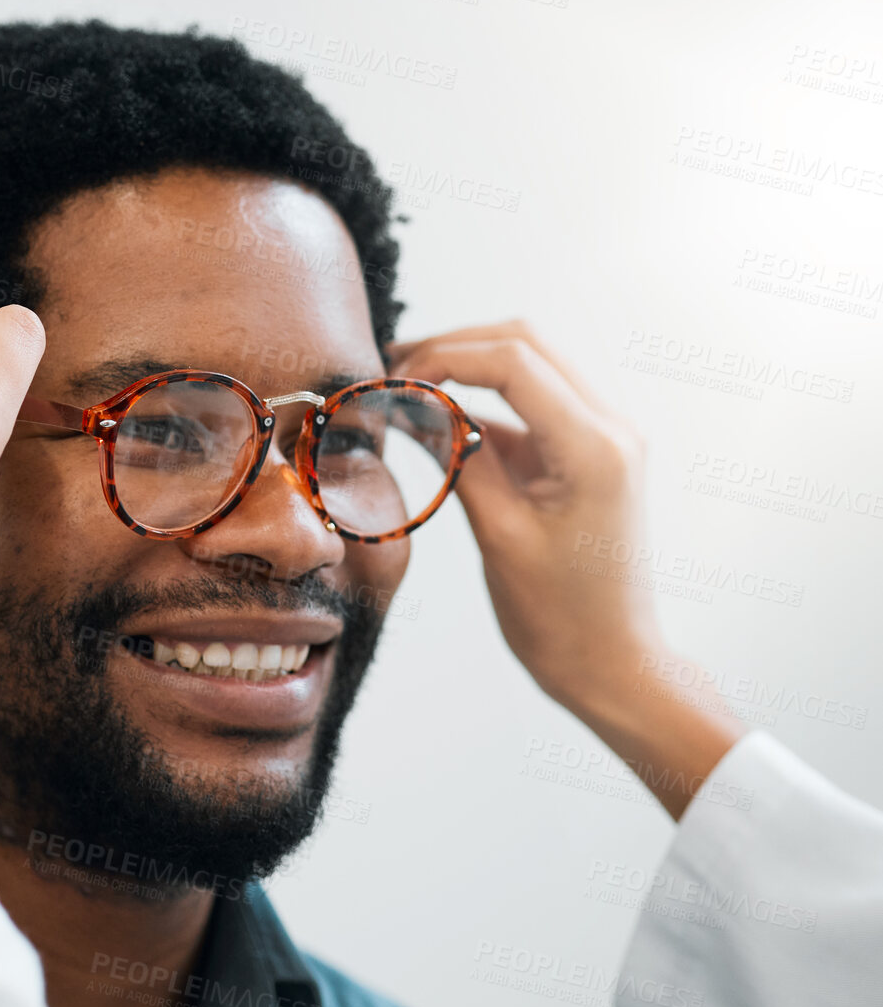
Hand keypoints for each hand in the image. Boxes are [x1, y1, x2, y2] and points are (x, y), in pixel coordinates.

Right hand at [391, 321, 742, 817]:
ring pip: (531, 365)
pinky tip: (438, 419)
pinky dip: (485, 402)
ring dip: (469, 367)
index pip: (514, 361)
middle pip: (525, 343)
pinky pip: (533, 405)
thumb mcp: (499, 534)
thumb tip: (418, 406)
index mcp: (595, 447)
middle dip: (455, 346)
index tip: (394, 379)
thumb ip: (461, 459)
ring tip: (407, 388)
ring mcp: (605, 438)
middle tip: (393, 369)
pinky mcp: (589, 454)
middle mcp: (611, 428)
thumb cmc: (561, 616)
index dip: (445, 356)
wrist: (612, 663)